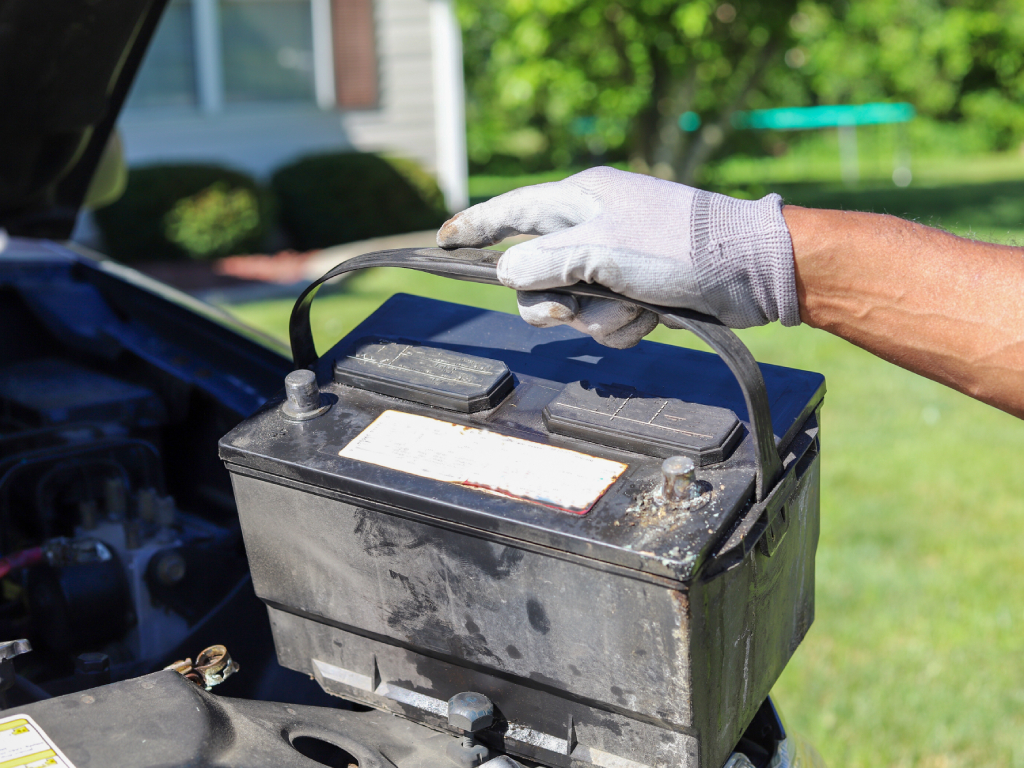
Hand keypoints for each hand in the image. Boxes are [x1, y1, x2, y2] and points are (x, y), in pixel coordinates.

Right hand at [437, 167, 798, 347]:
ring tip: (635, 307)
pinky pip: (605, 318)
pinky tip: (651, 318)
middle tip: (567, 310)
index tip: (442, 242)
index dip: (474, 228)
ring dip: (599, 317)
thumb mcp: (603, 251)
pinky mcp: (636, 288)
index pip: (510, 212)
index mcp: (579, 199)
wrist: (752, 271)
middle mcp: (592, 226)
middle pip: (535, 274)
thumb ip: (545, 262)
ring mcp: (614, 259)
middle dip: (552, 302)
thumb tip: (507, 274)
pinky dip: (624, 325)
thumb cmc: (679, 247)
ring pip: (572, 304)